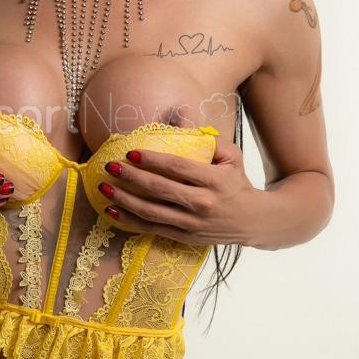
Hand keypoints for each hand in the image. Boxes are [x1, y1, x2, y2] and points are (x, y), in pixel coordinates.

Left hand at [100, 136, 257, 246]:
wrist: (254, 221)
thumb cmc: (238, 183)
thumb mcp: (232, 157)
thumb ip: (209, 140)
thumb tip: (180, 121)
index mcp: (214, 180)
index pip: (178, 168)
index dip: (153, 160)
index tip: (131, 152)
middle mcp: (202, 204)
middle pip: (160, 190)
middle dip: (131, 177)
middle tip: (110, 166)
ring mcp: (192, 224)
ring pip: (151, 212)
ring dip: (124, 200)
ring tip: (104, 188)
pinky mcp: (185, 237)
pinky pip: (152, 228)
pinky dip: (130, 220)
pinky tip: (112, 210)